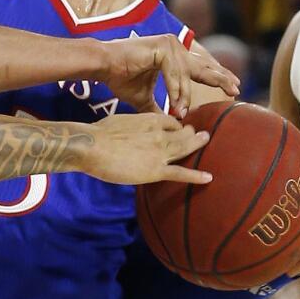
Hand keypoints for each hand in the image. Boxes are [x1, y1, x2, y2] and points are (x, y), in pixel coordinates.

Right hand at [82, 112, 211, 184]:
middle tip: (202, 134)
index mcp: (149, 121)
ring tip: (207, 142)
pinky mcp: (155, 170)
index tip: (180, 128)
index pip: (171, 122)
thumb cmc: (98, 133)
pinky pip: (180, 173)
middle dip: (193, 134)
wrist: (91, 146)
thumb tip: (128, 130)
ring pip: (185, 148)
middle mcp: (159, 135)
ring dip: (198, 145)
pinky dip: (196, 175)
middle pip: (183, 134)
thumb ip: (131, 125)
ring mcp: (159, 153)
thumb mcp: (119, 121)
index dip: (177, 125)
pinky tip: (208, 177)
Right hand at [100, 35, 239, 117]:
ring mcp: (170, 45)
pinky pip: (174, 72)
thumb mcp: (144, 98)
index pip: (200, 67)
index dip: (217, 77)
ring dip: (184, 95)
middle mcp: (175, 47)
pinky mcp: (162, 47)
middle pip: (203, 66)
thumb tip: (168, 125)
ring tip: (182, 111)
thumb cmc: (120, 77)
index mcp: (174, 56)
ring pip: (186, 74)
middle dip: (220, 78)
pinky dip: (175, 89)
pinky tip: (175, 104)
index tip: (233, 88)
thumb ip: (159, 108)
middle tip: (235, 89)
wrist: (102, 66)